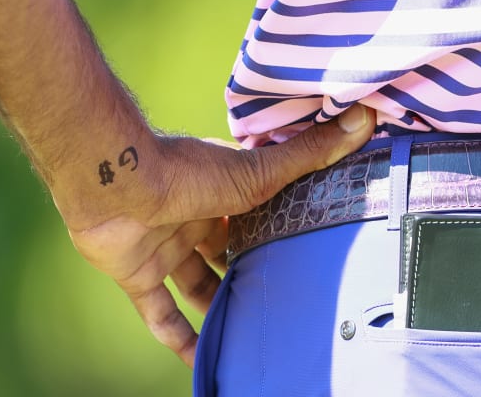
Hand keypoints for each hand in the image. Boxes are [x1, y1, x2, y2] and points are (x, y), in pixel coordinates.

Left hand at [59, 105, 374, 366]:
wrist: (117, 183)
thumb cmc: (189, 172)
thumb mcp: (258, 171)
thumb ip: (307, 155)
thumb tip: (363, 118)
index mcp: (223, 194)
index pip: (255, 219)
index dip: (276, 238)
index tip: (303, 259)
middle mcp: (194, 221)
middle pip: (226, 255)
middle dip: (248, 275)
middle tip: (279, 304)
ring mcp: (165, 249)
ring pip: (196, 287)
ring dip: (218, 309)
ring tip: (249, 336)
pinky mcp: (138, 275)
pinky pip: (160, 315)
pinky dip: (178, 338)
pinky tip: (199, 363)